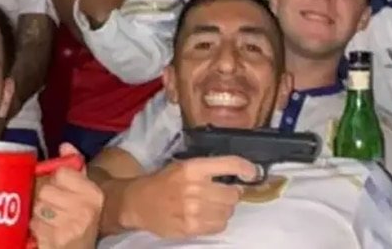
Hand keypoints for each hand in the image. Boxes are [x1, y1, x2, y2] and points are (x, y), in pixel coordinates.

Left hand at [31, 144, 103, 248]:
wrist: (85, 248)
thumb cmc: (82, 217)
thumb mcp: (85, 192)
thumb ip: (75, 168)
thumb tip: (64, 145)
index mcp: (92, 193)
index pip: (60, 174)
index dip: (54, 180)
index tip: (57, 187)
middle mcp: (85, 209)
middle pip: (45, 191)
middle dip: (42, 198)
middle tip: (48, 205)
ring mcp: (71, 227)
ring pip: (37, 209)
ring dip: (37, 214)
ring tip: (47, 219)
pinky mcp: (57, 242)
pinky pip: (34, 226)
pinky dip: (35, 229)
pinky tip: (44, 231)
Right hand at [119, 156, 256, 238]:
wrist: (139, 203)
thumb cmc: (163, 182)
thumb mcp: (183, 166)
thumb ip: (208, 169)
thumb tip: (236, 177)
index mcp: (193, 168)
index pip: (229, 165)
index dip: (246, 169)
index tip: (252, 172)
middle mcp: (195, 188)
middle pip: (233, 194)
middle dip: (231, 194)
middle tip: (223, 194)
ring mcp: (193, 210)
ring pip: (228, 212)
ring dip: (225, 209)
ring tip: (212, 206)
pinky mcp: (191, 227)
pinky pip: (218, 226)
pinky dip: (217, 222)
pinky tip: (206, 217)